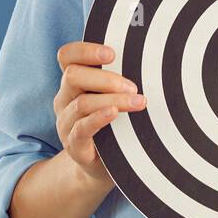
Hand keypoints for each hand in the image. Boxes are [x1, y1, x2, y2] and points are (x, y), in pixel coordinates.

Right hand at [53, 40, 146, 185]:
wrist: (104, 167)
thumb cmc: (115, 125)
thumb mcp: (115, 97)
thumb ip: (122, 79)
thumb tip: (152, 57)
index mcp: (73, 83)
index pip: (67, 56)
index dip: (85, 50)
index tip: (112, 54)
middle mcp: (65, 100)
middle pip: (72, 76)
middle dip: (106, 78)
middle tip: (133, 86)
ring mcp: (66, 123)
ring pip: (81, 103)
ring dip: (113, 99)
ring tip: (139, 102)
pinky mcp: (74, 145)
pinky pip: (81, 128)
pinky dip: (98, 118)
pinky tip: (114, 113)